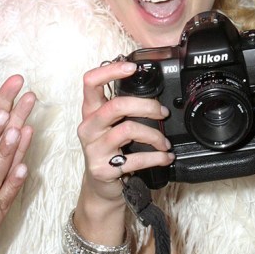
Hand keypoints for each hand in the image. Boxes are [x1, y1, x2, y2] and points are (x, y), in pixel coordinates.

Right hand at [77, 60, 174, 203]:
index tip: (132, 67)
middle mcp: (89, 127)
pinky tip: (165, 157)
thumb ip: (122, 109)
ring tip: (165, 143)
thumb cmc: (110, 151)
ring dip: (154, 136)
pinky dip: (156, 157)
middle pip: (116, 105)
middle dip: (146, 106)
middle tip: (162, 112)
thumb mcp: (110, 126)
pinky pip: (135, 159)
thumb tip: (152, 94)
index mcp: (90, 112)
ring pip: (128, 130)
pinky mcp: (103, 168)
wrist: (101, 186)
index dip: (111, 71)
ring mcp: (94, 149)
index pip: (91, 82)